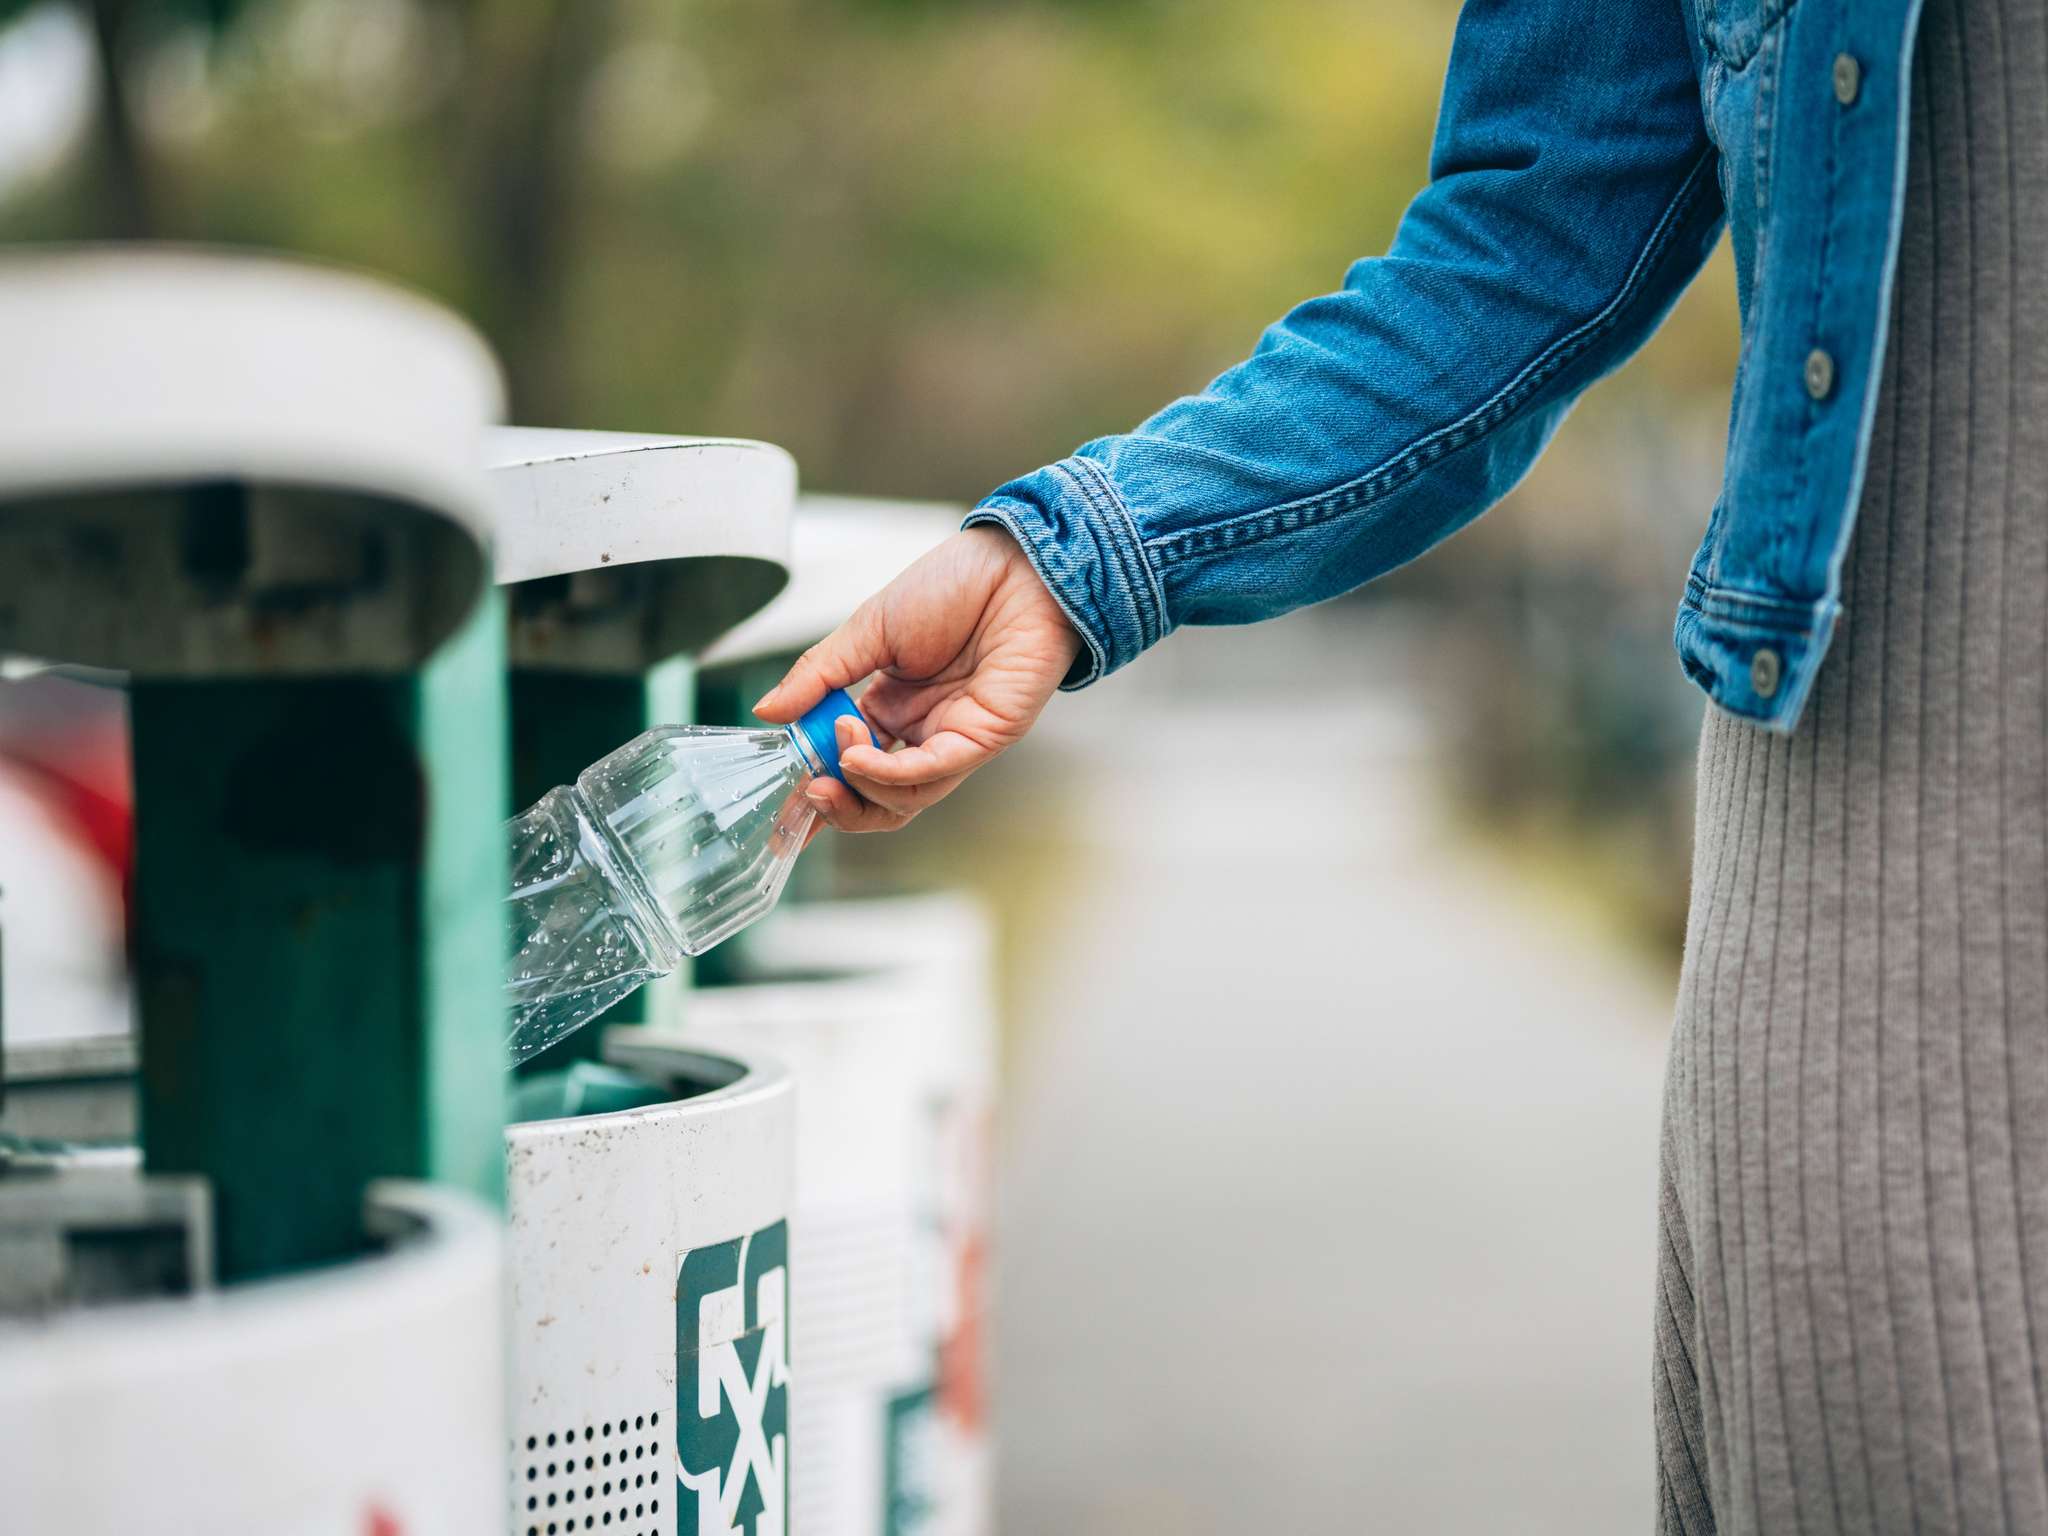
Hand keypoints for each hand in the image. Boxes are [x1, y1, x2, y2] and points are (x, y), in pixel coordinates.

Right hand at [752, 526, 1080, 831]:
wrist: (1014, 564)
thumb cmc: (953, 585)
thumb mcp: (867, 629)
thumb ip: (817, 675)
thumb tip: (766, 713)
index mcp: (890, 706)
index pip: (846, 764)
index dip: (816, 789)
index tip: (781, 804)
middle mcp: (921, 731)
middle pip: (875, 798)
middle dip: (837, 806)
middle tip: (807, 794)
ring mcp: (953, 739)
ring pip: (903, 800)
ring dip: (861, 786)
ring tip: (839, 748)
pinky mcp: (984, 738)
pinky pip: (933, 773)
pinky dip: (890, 774)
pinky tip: (859, 755)